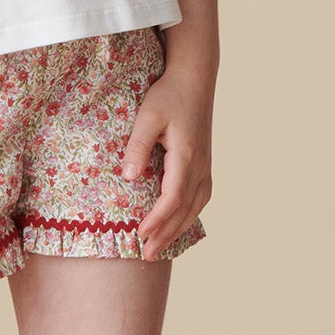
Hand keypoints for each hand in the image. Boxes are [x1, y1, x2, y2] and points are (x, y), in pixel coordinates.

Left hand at [120, 65, 212, 259]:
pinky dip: (189, 216)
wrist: (195, 78)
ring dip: (178, 230)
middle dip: (165, 235)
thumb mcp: (147, 115)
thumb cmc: (168, 94)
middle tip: (146, 256)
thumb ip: (137, 145)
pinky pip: (200, 198)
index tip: (141, 234)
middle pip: (184, 210)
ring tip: (160, 248)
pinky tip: (178, 225)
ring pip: (195, 207)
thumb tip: (129, 176)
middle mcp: (200, 166)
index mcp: (186, 157)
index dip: (157, 220)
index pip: (172, 198)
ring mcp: (206, 166)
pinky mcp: (204, 163)